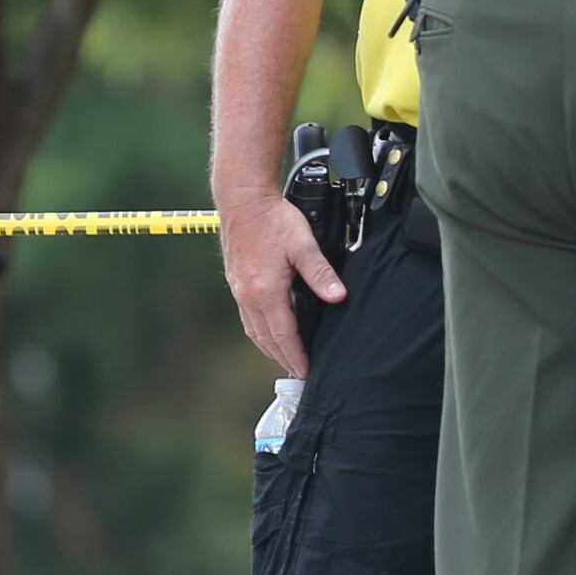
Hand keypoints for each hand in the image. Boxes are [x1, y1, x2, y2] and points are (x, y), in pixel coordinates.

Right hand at [221, 193, 343, 377]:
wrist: (243, 200)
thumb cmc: (273, 219)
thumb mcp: (303, 244)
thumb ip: (321, 273)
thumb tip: (338, 296)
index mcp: (265, 291)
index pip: (284, 335)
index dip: (296, 356)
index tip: (307, 372)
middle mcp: (248, 296)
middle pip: (267, 340)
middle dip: (284, 359)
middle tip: (300, 373)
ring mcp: (239, 291)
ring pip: (255, 332)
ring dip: (271, 349)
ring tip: (287, 360)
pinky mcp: (236, 284)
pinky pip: (248, 319)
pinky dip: (261, 333)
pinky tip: (270, 333)